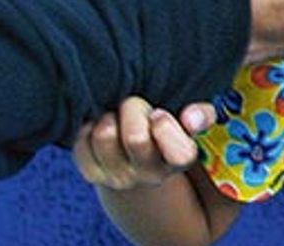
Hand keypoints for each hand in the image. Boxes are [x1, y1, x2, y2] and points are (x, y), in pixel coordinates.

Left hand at [72, 97, 215, 190]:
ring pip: (105, 136)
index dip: (166, 126)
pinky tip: (103, 128)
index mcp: (179, 161)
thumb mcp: (190, 124)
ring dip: (109, 117)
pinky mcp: (92, 174)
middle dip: (134, 109)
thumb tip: (191, 116)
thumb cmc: (170, 132)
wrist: (140, 164)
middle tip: (135, 106)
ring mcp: (119, 177)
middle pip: (135, 138)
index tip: (159, 113)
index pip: (179, 153)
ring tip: (118, 117)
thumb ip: (202, 115)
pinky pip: (82, 144)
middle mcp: (150, 175)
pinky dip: (88, 129)